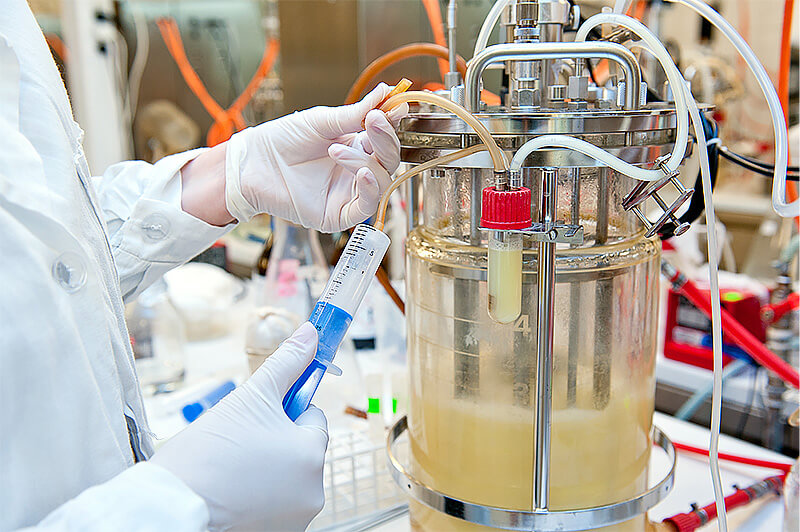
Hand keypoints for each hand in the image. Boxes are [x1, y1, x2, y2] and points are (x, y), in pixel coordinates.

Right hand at [150, 323, 327, 531]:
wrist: (170, 507)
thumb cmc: (206, 454)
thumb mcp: (250, 397)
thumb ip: (286, 363)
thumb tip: (311, 334)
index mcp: (312, 454)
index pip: (312, 417)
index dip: (284, 410)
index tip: (259, 413)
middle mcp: (313, 491)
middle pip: (300, 449)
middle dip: (274, 440)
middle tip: (238, 443)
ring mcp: (296, 518)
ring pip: (286, 476)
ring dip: (266, 469)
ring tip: (230, 469)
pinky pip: (274, 503)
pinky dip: (257, 496)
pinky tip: (231, 492)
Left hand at [224, 83, 406, 230]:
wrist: (252, 164)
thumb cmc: (281, 141)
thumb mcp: (321, 122)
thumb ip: (356, 113)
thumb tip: (386, 93)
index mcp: (355, 146)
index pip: (385, 137)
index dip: (392, 123)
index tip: (397, 106)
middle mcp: (356, 170)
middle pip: (388, 160)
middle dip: (384, 140)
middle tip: (373, 121)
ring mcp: (349, 193)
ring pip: (381, 181)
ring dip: (366, 162)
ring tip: (337, 149)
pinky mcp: (339, 214)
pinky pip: (366, 207)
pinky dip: (370, 189)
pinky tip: (363, 173)